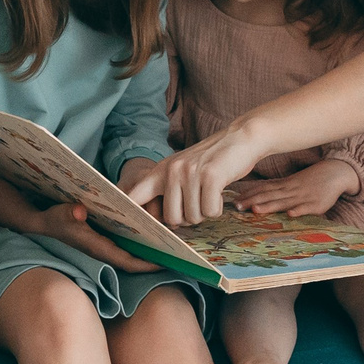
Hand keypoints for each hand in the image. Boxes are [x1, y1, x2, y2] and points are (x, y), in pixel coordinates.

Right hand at [30, 201, 157, 272]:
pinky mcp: (102, 240)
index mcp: (97, 247)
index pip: (127, 262)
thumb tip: (79, 211)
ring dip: (148, 249)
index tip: (166, 262)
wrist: (42, 223)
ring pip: (131, 253)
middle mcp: (103, 250)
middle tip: (176, 250)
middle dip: (153, 258)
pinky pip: (126, 245)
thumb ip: (68, 212)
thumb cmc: (52, 219)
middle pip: (134, 260)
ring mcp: (103, 246)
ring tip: (169, 240)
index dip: (147, 265)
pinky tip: (150, 230)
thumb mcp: (59, 213)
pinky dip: (138, 241)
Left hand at [125, 124, 271, 225]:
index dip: (128, 212)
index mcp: (161, 171)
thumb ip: (170, 189)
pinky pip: (210, 211)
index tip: (121, 226)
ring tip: (210, 193)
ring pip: (193, 217)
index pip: (135, 195)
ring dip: (205, 212)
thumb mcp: (184, 168)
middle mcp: (172, 171)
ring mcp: (190, 173)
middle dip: (188, 218)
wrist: (242, 137)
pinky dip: (217, 208)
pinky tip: (220, 192)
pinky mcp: (210, 177)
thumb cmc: (213, 160)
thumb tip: (166, 222)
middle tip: (198, 203)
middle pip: (172, 219)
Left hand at [232, 158, 358, 219]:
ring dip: (270, 206)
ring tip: (256, 211)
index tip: (234, 201)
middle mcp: (291, 190)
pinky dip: (299, 211)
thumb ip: (276, 188)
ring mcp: (303, 197)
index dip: (249, 195)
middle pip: (269, 196)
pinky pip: (307, 208)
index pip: (263, 190)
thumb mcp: (292, 182)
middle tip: (237, 207)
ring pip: (284, 202)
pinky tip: (291, 214)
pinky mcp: (317, 204)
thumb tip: (255, 196)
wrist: (336, 172)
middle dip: (253, 202)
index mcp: (284, 185)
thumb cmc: (311, 179)